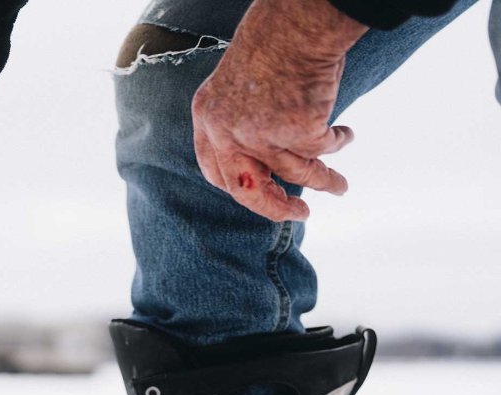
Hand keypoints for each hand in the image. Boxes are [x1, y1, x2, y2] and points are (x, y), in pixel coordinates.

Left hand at [191, 0, 367, 220]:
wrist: (297, 20)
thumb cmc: (273, 40)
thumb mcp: (239, 83)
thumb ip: (241, 118)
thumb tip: (264, 159)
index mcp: (207, 117)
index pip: (214, 170)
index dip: (237, 186)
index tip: (258, 193)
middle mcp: (227, 131)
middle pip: (247, 189)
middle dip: (274, 207)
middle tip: (298, 215)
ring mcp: (261, 134)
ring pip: (297, 173)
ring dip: (323, 182)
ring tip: (340, 187)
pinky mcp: (297, 131)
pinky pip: (323, 149)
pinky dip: (338, 144)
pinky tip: (347, 134)